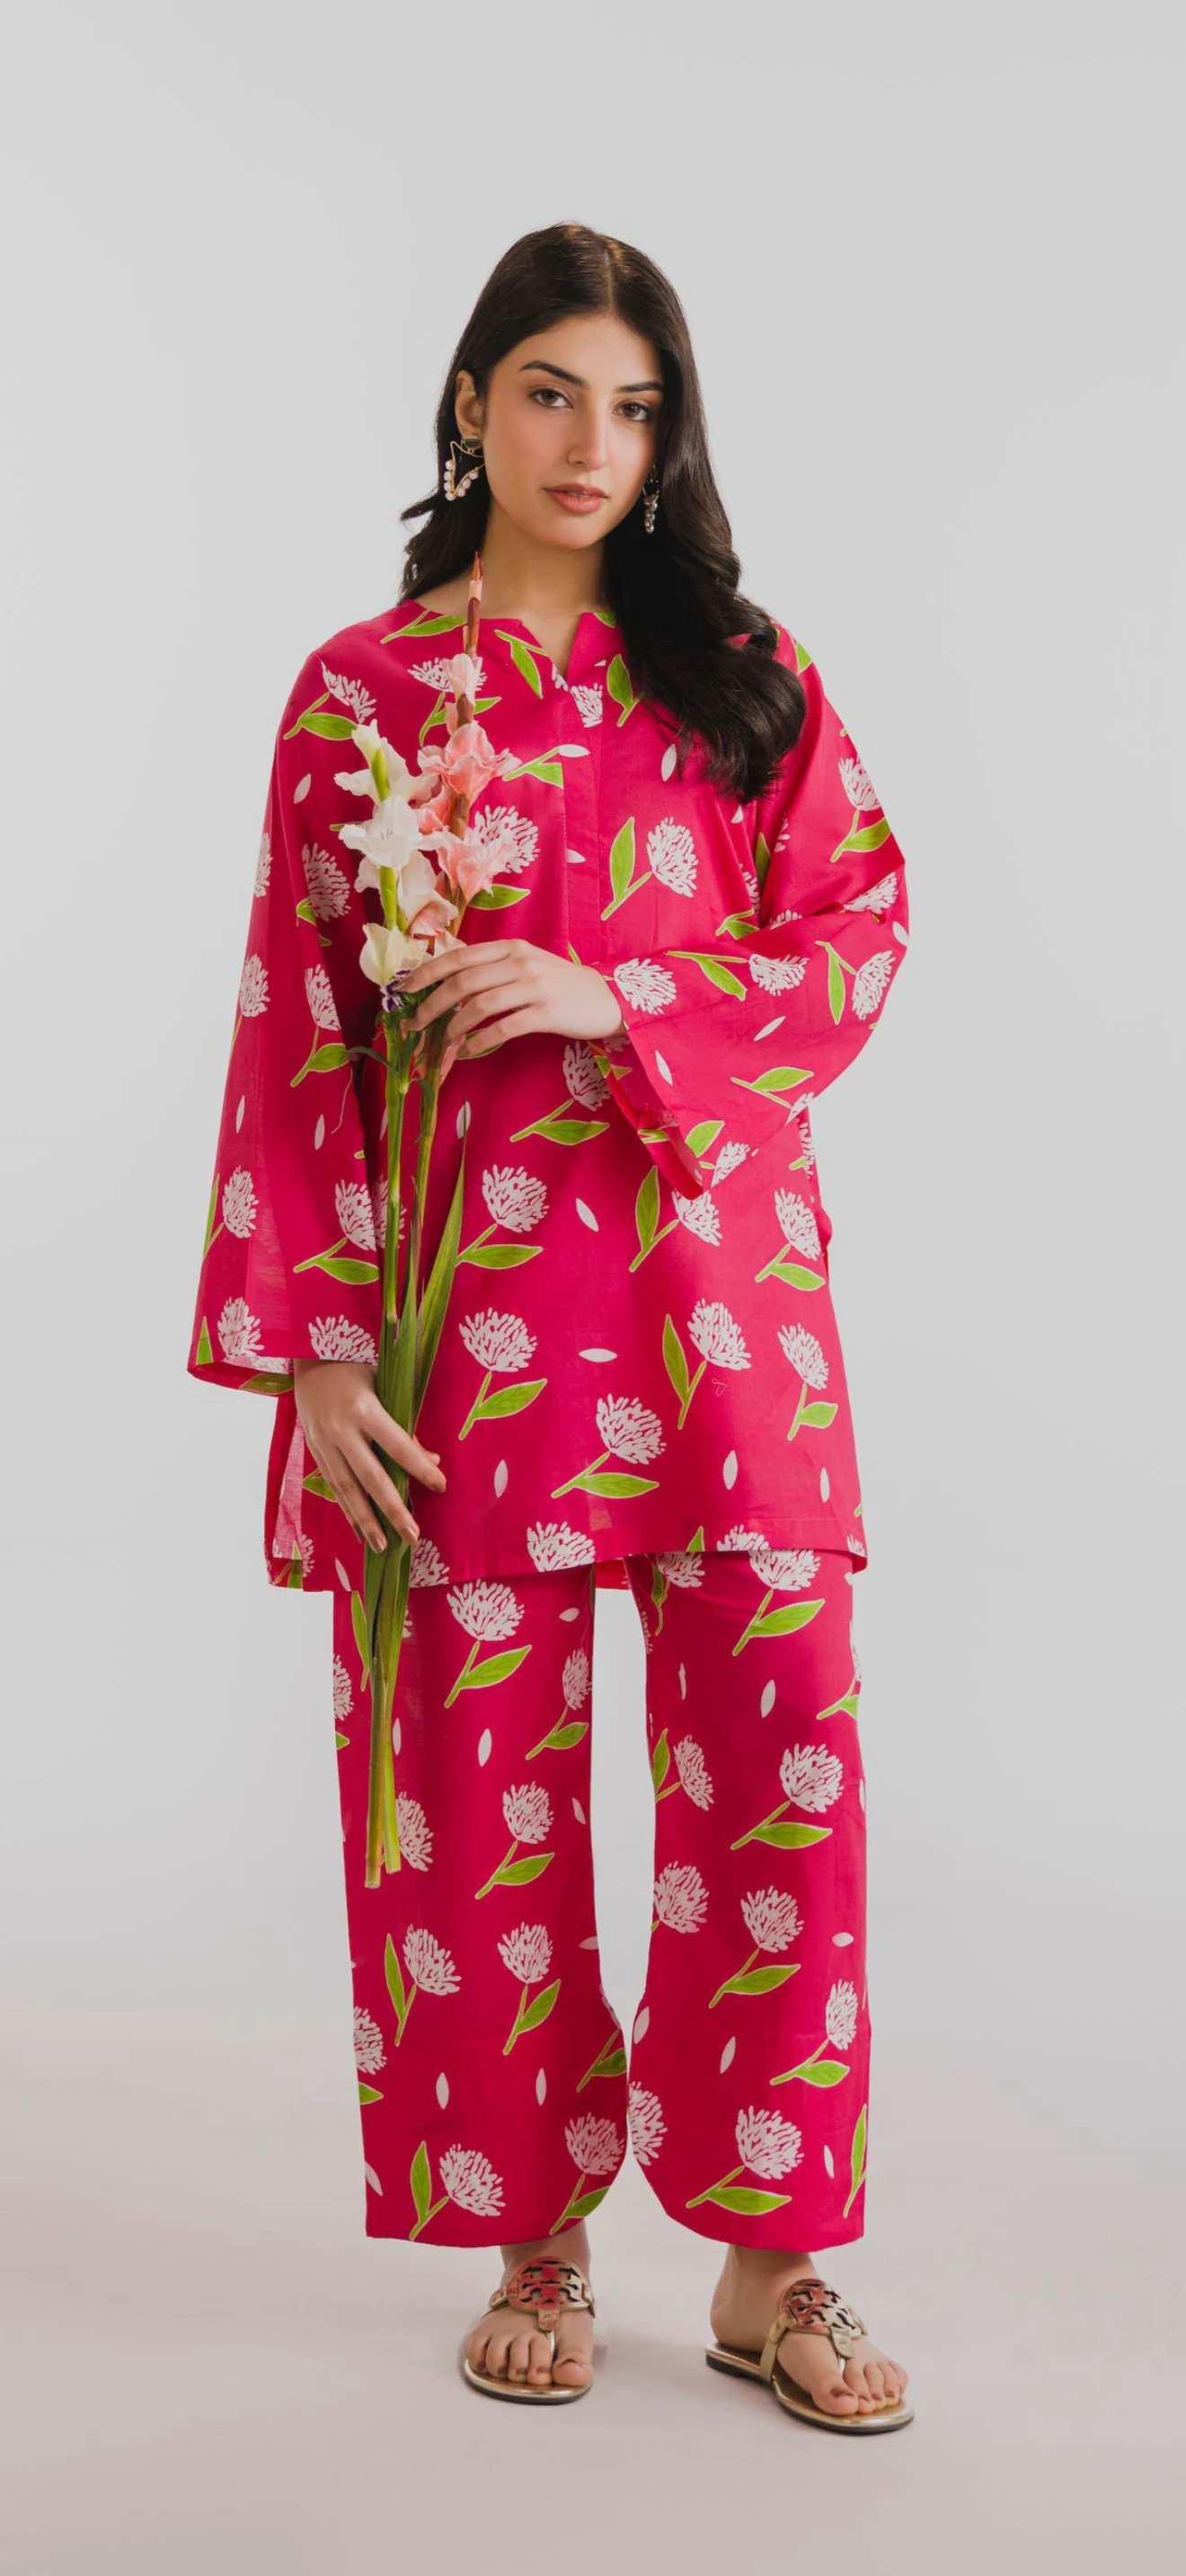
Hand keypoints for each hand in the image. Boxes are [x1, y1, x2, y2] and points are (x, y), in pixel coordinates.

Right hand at [290, 1357, 445, 1550]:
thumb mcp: (385, 1385)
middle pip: (371, 1477)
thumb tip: (432, 1460)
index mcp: (363, 1409)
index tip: (441, 1487)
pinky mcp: (314, 1450)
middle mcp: (341, 1431)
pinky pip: (333, 1486)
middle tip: (413, 1537)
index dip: (420, 1468)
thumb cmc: (356, 1365)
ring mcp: (324, 1443)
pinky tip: (359, 1531)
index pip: (398, 1446)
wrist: (308, 1357)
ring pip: (347, 1490)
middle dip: (393, 1510)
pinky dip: (347, 1510)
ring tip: (384, 1547)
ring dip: (366, 1521)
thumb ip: (405, 1423)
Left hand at [402, 937, 626, 1058]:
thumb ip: (494, 969)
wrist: (608, 999)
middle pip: (463, 981)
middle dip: (432, 1005)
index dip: (427, 972)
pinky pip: (502, 1027)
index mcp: (511, 947)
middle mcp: (520, 961)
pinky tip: (469, 1051)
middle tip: (415, 1026)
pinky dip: (480, 1040)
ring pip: (479, 1005)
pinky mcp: (546, 1012)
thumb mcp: (528, 966)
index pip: (459, 957)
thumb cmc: (562, 985)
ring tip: (442, 1044)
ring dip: (453, 1028)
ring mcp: (534, 986)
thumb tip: (450, 985)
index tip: (405, 990)